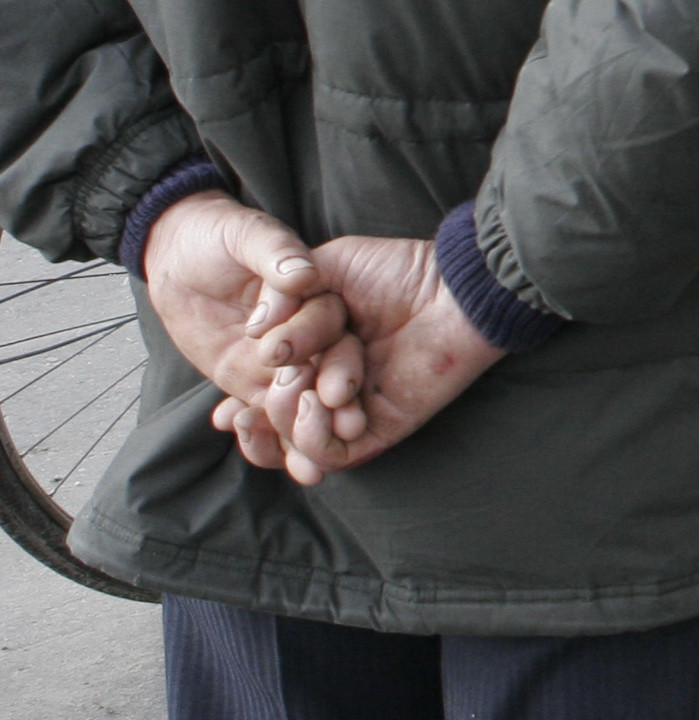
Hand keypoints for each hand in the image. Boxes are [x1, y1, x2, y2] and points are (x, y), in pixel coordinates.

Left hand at [142, 195, 356, 432]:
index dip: (342, 365)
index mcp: (318, 293)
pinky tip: (250, 436)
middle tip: (332, 437)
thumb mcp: (248, 233)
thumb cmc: (217, 232)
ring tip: (303, 463)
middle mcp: (306, 327)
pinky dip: (258, 428)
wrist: (175, 245)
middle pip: (324, 374)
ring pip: (295, 398)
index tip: (340, 393)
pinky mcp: (242, 370)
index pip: (339, 334)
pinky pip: (256, 403)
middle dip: (327, 410)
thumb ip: (276, 251)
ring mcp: (276, 353)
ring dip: (300, 431)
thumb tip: (302, 274)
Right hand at [219, 236, 502, 484]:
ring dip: (292, 414)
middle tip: (288, 369)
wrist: (453, 289)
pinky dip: (315, 436)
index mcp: (312, 352)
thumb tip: (252, 332)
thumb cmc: (396, 270)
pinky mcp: (378, 429)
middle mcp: (328, 384)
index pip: (264, 390)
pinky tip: (328, 401)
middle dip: (270, 399)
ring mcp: (351, 410)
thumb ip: (282, 293)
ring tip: (315, 383)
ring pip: (295, 438)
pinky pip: (330, 454)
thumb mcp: (325, 268)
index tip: (221, 407)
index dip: (239, 402)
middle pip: (274, 417)